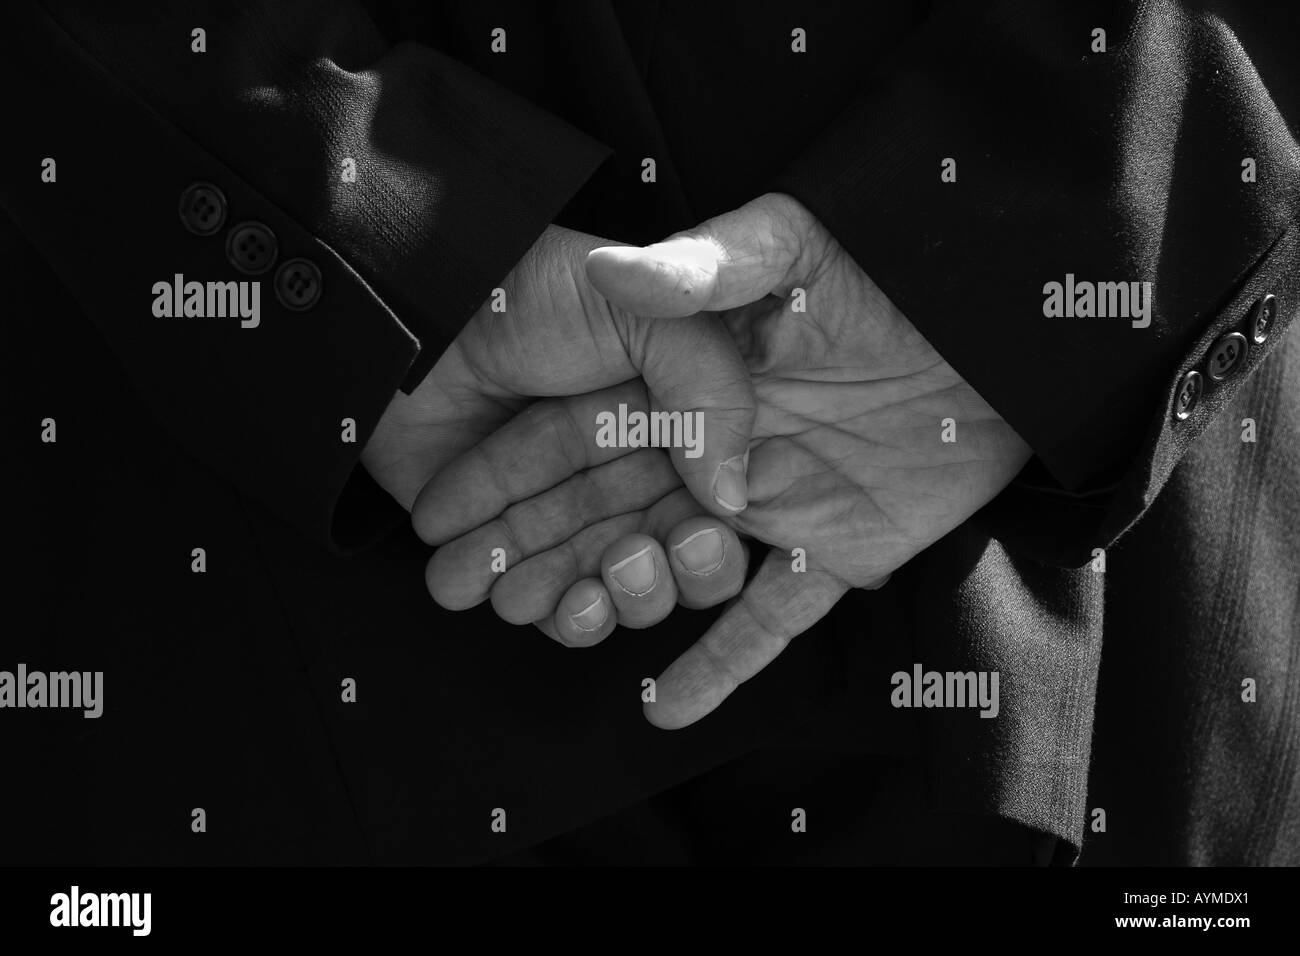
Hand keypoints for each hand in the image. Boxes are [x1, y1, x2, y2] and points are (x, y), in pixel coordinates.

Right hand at [419, 193, 1031, 727]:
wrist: (1007, 336)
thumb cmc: (895, 274)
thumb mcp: (793, 245)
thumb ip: (706, 264)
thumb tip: (613, 272)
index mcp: (693, 385)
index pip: (578, 439)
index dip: (506, 480)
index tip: (439, 518)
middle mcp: (719, 452)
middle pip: (607, 514)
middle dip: (530, 552)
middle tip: (460, 591)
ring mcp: (772, 508)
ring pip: (670, 570)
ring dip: (613, 599)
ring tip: (568, 618)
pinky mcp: (833, 554)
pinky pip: (770, 619)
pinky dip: (721, 663)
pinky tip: (667, 704)